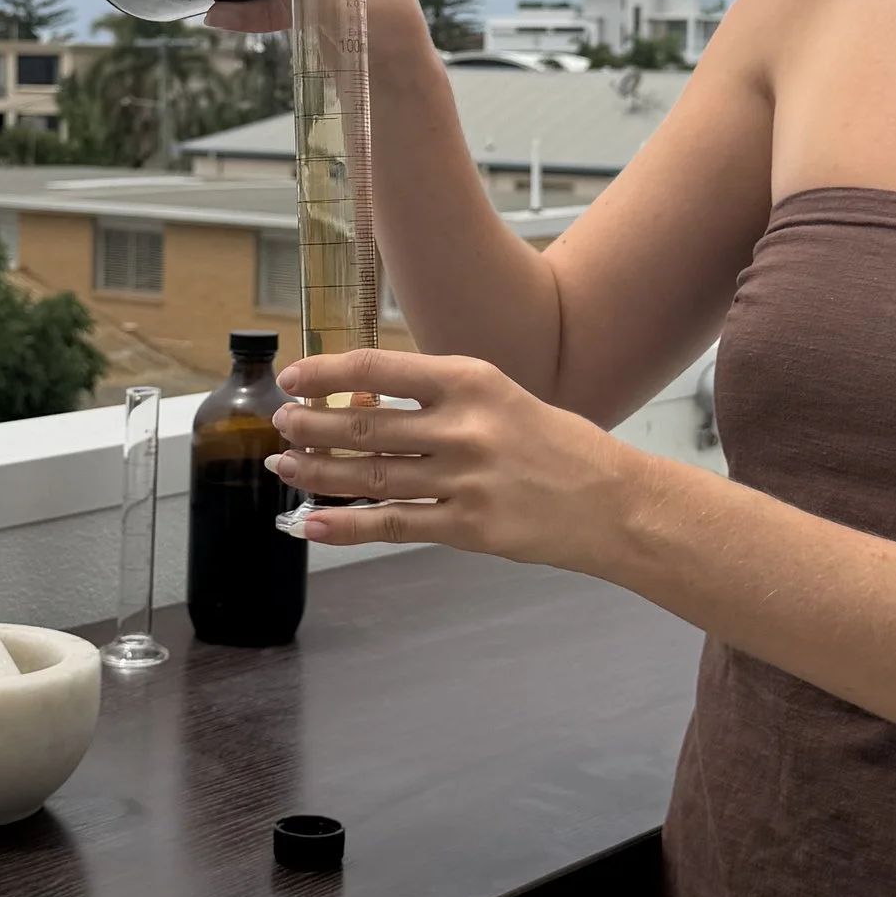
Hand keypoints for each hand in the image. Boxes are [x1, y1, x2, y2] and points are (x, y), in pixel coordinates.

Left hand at [267, 350, 636, 569]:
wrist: (615, 502)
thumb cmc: (557, 447)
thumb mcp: (500, 399)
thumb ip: (438, 401)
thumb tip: (362, 404)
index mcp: (471, 381)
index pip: (378, 369)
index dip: (325, 373)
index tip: (292, 379)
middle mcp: (463, 427)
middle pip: (363, 425)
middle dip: (310, 425)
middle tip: (279, 425)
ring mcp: (464, 479)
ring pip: (368, 476)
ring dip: (317, 472)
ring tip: (285, 467)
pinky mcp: (468, 527)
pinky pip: (392, 524)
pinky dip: (345, 525)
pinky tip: (312, 523)